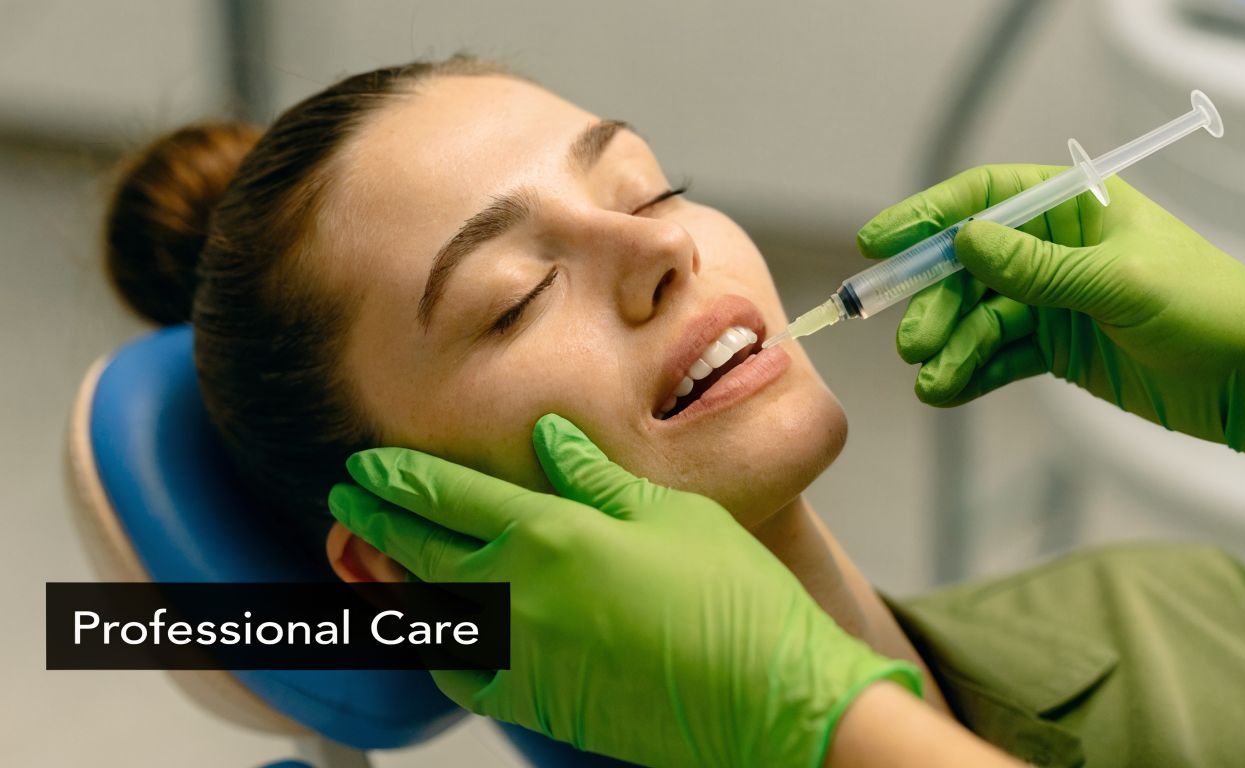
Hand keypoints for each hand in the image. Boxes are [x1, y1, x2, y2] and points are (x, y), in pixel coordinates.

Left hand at [328, 414, 920, 767]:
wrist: (765, 700)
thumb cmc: (732, 601)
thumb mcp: (670, 513)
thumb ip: (595, 477)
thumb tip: (546, 438)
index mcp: (553, 535)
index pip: (452, 498)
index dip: (403, 480)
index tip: (366, 467)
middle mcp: (521, 594)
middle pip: (425, 551)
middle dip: (377, 521)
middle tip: (345, 502)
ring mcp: (523, 655)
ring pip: (429, 614)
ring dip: (391, 581)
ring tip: (367, 558)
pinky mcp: (538, 703)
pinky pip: (463, 674)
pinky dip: (438, 650)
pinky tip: (436, 635)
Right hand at [857, 164, 1244, 488]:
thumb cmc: (1206, 308)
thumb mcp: (1118, 281)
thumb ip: (1038, 266)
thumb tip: (964, 241)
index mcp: (1076, 208)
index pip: (985, 199)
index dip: (928, 217)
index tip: (879, 243)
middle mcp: (1057, 250)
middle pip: (969, 267)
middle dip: (937, 303)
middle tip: (913, 341)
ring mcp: (1053, 302)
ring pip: (979, 319)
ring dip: (950, 349)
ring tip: (932, 382)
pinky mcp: (1056, 350)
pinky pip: (998, 357)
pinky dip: (970, 374)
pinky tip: (947, 392)